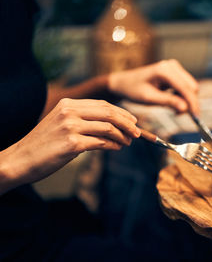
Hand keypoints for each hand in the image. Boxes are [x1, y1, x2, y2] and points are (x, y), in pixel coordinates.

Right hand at [0, 98, 140, 192]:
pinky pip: (101, 142)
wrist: (20, 159)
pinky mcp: (72, 144)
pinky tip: (117, 148)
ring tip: (127, 142)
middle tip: (137, 133)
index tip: (133, 121)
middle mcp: (69, 112)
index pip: (103, 105)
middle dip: (127, 123)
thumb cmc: (44, 144)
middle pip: (109, 113)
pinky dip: (113, 145)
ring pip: (108, 128)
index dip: (121, 113)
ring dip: (123, 136)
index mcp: (68, 104)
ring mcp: (70, 127)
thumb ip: (83, 120)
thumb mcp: (61, 123)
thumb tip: (112, 125)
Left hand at [108, 59, 199, 114]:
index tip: (196, 117)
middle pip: (191, 87)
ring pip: (190, 87)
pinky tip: (174, 104)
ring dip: (186, 101)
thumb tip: (185, 109)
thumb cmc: (133, 90)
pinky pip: (185, 86)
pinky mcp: (175, 72)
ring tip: (175, 111)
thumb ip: (168, 102)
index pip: (185, 89)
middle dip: (190, 103)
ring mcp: (174, 67)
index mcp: (164, 70)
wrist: (124, 82)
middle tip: (180, 116)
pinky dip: (183, 96)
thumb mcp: (149, 98)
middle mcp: (172, 66)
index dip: (192, 104)